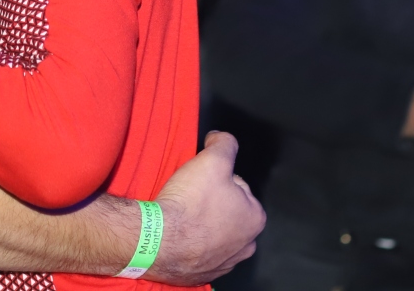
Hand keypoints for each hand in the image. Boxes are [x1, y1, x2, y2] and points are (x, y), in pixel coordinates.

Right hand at [146, 132, 264, 284]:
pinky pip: (198, 251)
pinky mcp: (202, 274)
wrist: (159, 241)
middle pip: (227, 211)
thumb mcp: (212, 159)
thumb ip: (224, 143)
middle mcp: (246, 245)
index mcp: (255, 218)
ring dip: (201, 224)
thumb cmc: (190, 203)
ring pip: (214, 233)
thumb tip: (221, 139)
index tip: (200, 180)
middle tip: (190, 196)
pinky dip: (190, 243)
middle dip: (211, 203)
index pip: (237, 186)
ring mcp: (224, 263)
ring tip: (182, 216)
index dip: (216, 178)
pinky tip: (177, 233)